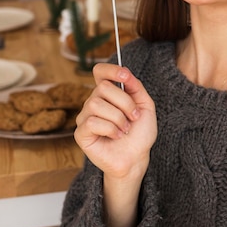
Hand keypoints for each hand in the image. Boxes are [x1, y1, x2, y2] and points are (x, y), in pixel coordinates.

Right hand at [75, 63, 156, 180]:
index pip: (100, 72)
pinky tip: (116, 136)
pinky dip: (110, 129)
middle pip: (103, 87)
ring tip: (124, 129)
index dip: (110, 69)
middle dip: (124, 102)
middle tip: (133, 117)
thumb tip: (125, 72)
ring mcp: (85, 117)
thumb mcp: (145, 106)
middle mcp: (94, 102)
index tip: (125, 76)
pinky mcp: (81, 133)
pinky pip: (92, 122)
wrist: (137, 157)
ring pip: (96, 104)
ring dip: (118, 118)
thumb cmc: (139, 133)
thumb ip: (136, 87)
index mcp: (109, 94)